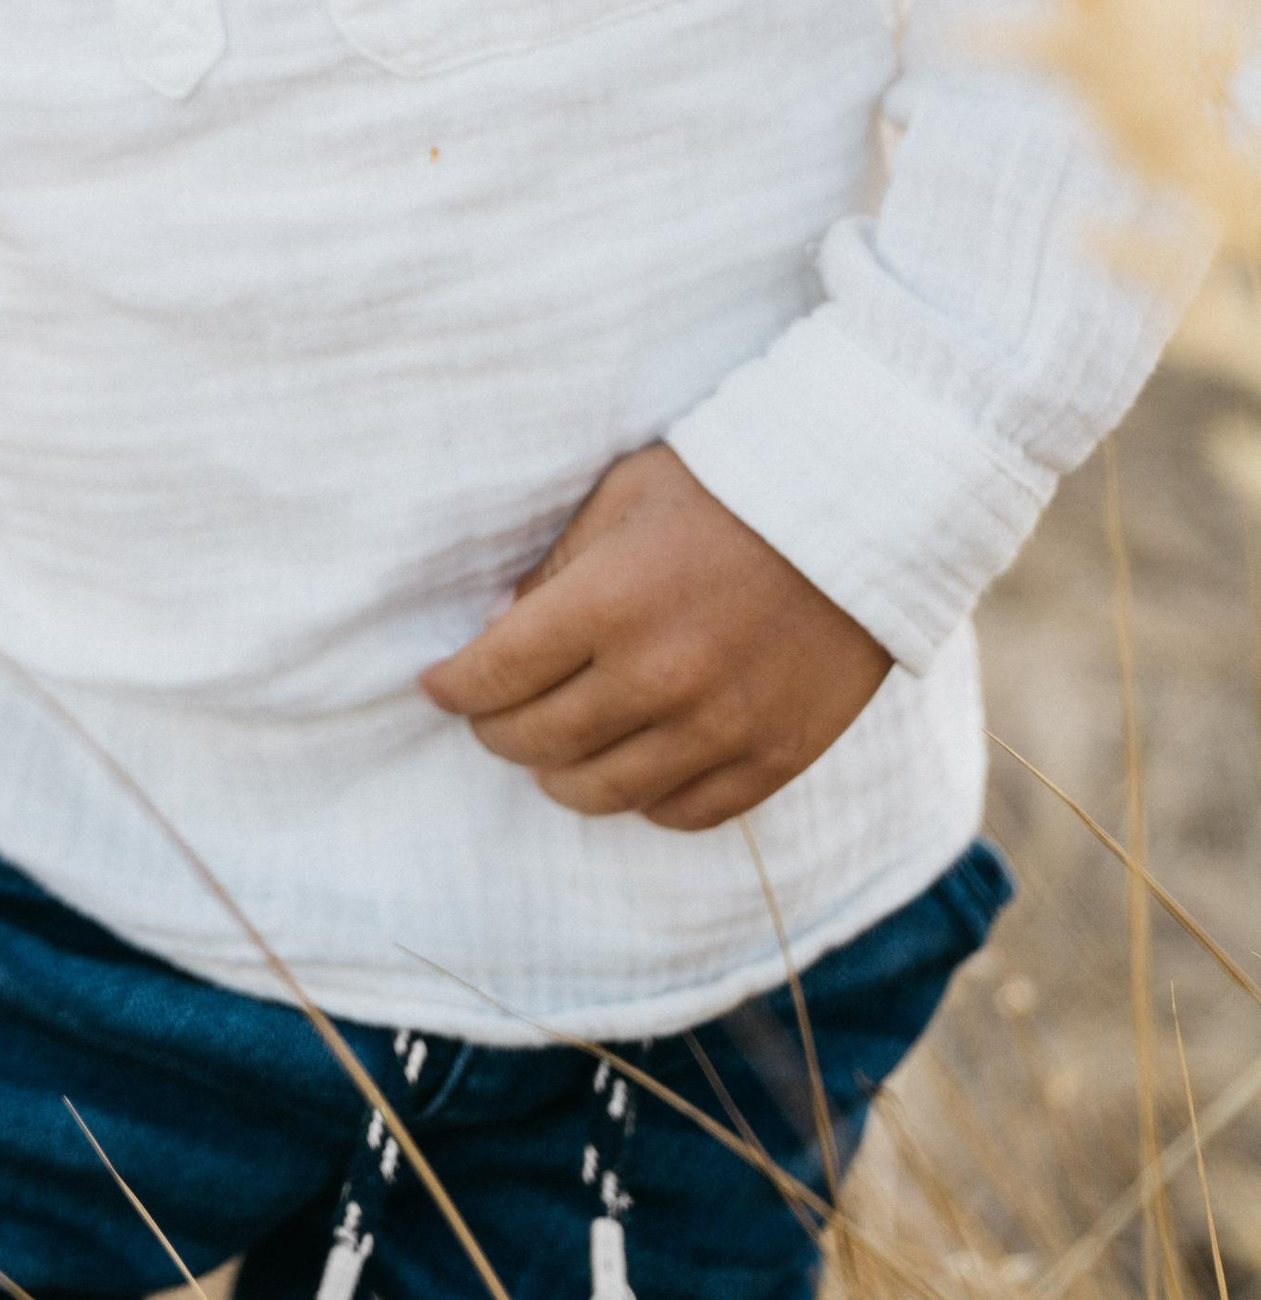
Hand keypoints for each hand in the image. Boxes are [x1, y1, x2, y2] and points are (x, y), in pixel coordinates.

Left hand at [419, 444, 890, 833]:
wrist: (863, 508)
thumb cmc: (728, 486)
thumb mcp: (622, 499)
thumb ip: (555, 571)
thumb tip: (497, 628)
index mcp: (607, 603)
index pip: (495, 674)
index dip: (453, 687)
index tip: (436, 687)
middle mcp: (658, 678)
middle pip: (537, 741)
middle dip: (496, 730)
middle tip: (489, 715)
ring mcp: (719, 727)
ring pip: (601, 792)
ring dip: (559, 775)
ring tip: (551, 751)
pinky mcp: (773, 758)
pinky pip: (680, 812)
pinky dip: (641, 798)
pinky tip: (629, 767)